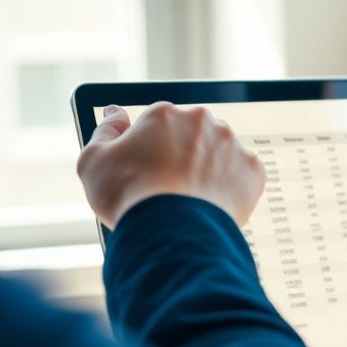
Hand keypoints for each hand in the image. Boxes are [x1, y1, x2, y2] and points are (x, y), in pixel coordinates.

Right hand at [77, 102, 264, 229]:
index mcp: (164, 113)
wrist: (171, 233)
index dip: (150, 152)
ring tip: (190, 202)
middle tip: (169, 190)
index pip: (158, 126)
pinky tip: (210, 206)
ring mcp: (231, 145)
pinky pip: (242, 176)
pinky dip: (230, 189)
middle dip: (182, 158)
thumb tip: (114, 112)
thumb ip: (105, 131)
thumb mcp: (94, 161)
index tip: (148, 174)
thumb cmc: (128, 197)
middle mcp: (202, 121)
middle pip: (191, 137)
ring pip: (218, 155)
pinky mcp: (253, 171)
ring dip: (207, 171)